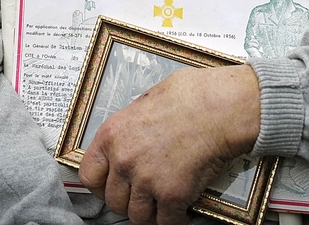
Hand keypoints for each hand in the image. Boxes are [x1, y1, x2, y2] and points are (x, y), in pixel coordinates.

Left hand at [79, 65, 260, 224]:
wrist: (220, 107)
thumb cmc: (191, 96)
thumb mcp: (146, 101)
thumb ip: (131, 125)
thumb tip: (130, 135)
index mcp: (112, 134)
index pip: (88, 174)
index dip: (100, 185)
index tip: (110, 187)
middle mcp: (124, 159)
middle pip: (113, 200)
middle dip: (128, 200)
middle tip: (142, 195)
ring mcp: (146, 179)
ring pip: (137, 216)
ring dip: (150, 212)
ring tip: (161, 203)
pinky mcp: (172, 195)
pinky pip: (166, 223)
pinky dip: (174, 219)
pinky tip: (180, 209)